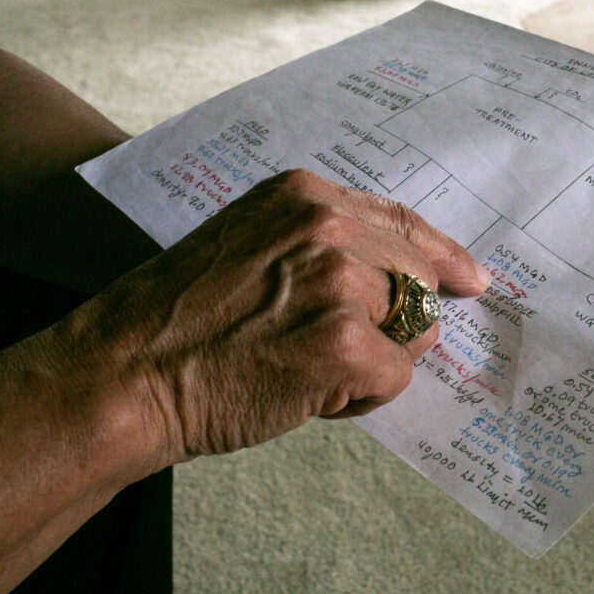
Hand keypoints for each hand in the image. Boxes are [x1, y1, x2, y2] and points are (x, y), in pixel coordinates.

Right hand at [65, 170, 488, 462]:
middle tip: (349, 351)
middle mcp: (328, 227)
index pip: (402, 220)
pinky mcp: (343, 343)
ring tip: (309, 369)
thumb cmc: (181, 319)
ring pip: (412, 330)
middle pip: (417, 278)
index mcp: (305, 197)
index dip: (441, 254)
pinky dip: (362, 397)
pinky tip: (308, 394)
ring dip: (374, 360)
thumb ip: (323, 246)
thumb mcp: (250, 244)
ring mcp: (338, 282)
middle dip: (398, 322)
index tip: (468, 276)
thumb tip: (402, 279)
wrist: (125, 372)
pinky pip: (395, 375)